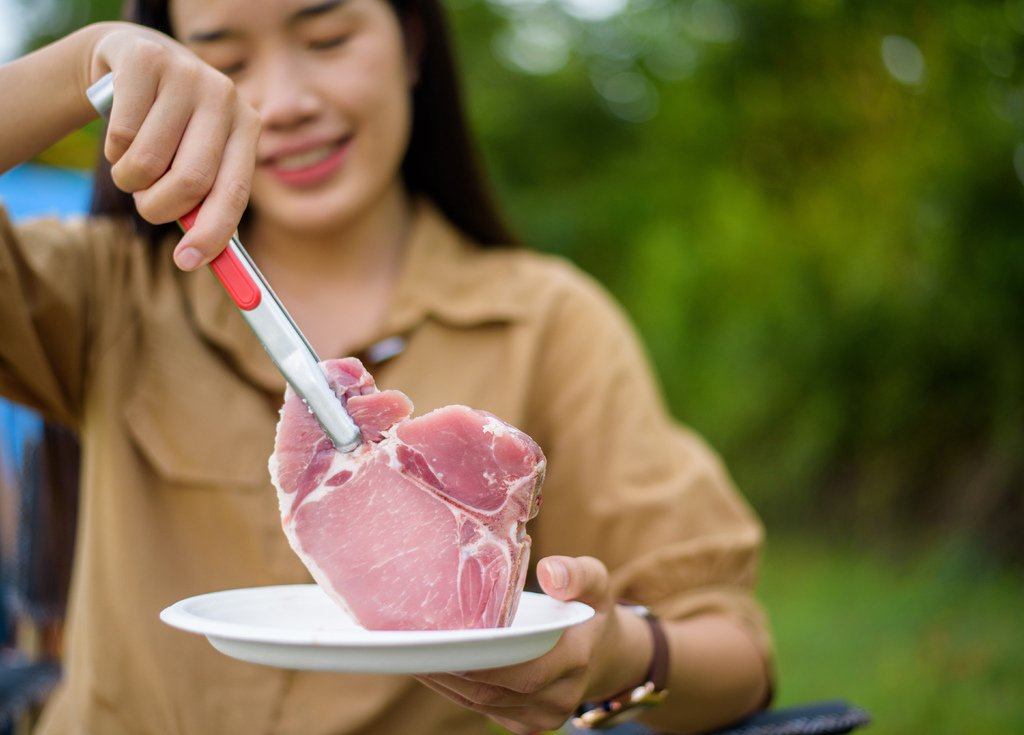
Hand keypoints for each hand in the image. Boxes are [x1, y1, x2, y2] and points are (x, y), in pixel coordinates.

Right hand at [89, 23, 260, 269]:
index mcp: (247, 127)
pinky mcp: (146, 60)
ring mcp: (188, 73)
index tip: (186, 262)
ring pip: (148, 162)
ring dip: (130, 180)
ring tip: (133, 165)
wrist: (135, 58)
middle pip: (191, 181)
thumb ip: (204, 203)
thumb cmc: (172, 129)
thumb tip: (199, 259)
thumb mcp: (195, 158)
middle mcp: (226, 97)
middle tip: (146, 206)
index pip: (235, 192)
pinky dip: (113, 151)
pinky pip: (121, 135)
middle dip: (159, 207)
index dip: (212, 232)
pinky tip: (121, 134)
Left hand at [415, 556, 651, 734]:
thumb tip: (548, 571)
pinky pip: (483, 710)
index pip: (521, 672)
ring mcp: (542, 717)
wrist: (605, 653)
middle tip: (411, 645)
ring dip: (444, 683)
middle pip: (491, 691)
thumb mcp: (594, 582)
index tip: (441, 643)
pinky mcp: (526, 725)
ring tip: (411, 653)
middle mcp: (559, 697)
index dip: (478, 664)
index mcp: (576, 660)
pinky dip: (454, 690)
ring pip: (481, 704)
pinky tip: (430, 667)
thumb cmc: (590, 609)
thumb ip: (577, 573)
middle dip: (448, 672)